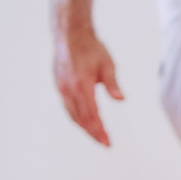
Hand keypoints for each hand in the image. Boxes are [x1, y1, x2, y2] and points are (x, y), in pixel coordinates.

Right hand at [53, 28, 122, 145]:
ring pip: (72, 115)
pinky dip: (78, 119)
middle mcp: (68, 88)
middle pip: (80, 118)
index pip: (91, 113)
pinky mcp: (59, 86)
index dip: (99, 129)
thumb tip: (121, 100)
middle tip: (107, 144)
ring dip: (85, 128)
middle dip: (93, 133)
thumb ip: (113, 84)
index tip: (108, 141)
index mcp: (81, 83)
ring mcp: (61, 87)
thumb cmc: (92, 48)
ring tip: (99, 138)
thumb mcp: (107, 64)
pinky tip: (88, 124)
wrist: (69, 34)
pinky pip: (68, 108)